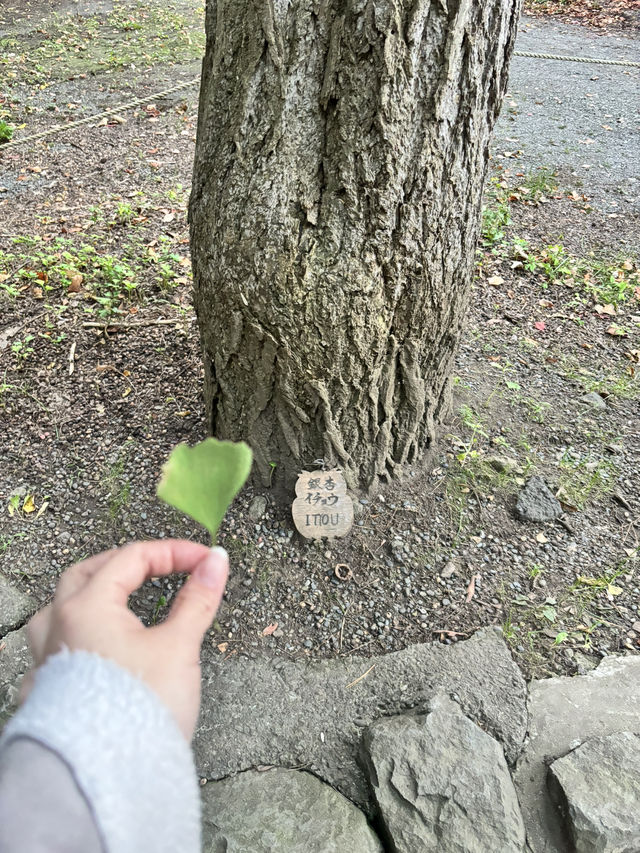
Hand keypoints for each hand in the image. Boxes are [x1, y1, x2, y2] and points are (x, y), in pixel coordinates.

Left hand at [23, 540, 228, 740]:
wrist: (106, 778)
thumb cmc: (139, 709)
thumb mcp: (179, 646)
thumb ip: (197, 599)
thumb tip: (215, 562)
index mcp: (87, 606)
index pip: (133, 557)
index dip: (174, 552)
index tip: (206, 560)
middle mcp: (60, 626)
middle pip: (87, 573)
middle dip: (127, 563)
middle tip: (162, 565)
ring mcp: (49, 659)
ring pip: (59, 608)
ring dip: (89, 594)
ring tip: (114, 595)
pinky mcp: (50, 690)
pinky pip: (54, 647)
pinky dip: (77, 634)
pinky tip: (91, 646)